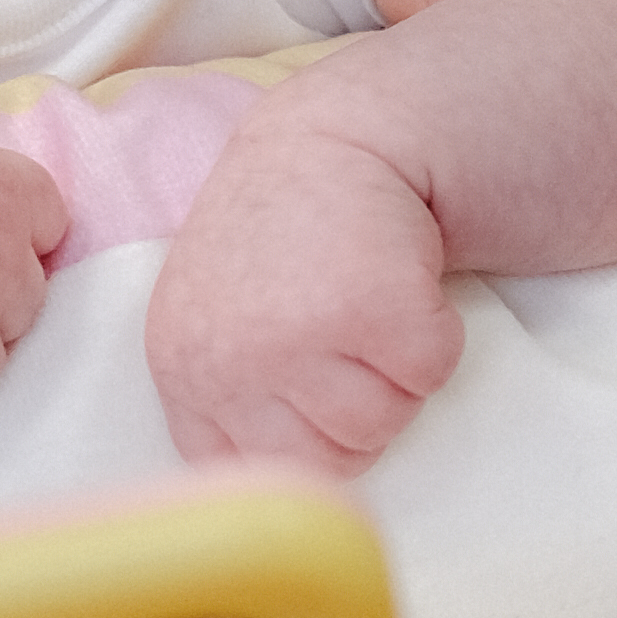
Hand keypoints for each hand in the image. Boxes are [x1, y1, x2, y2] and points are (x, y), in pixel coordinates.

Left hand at [143, 110, 463, 474]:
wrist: (346, 133)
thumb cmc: (290, 233)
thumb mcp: (220, 314)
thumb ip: (228, 392)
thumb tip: (271, 484)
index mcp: (181, 367)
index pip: (240, 471)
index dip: (292, 433)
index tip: (304, 374)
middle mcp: (225, 361)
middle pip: (326, 459)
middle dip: (353, 400)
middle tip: (341, 319)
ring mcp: (296, 338)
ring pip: (383, 424)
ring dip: (393, 368)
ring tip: (366, 295)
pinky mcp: (374, 311)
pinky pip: (430, 374)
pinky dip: (435, 332)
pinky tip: (401, 275)